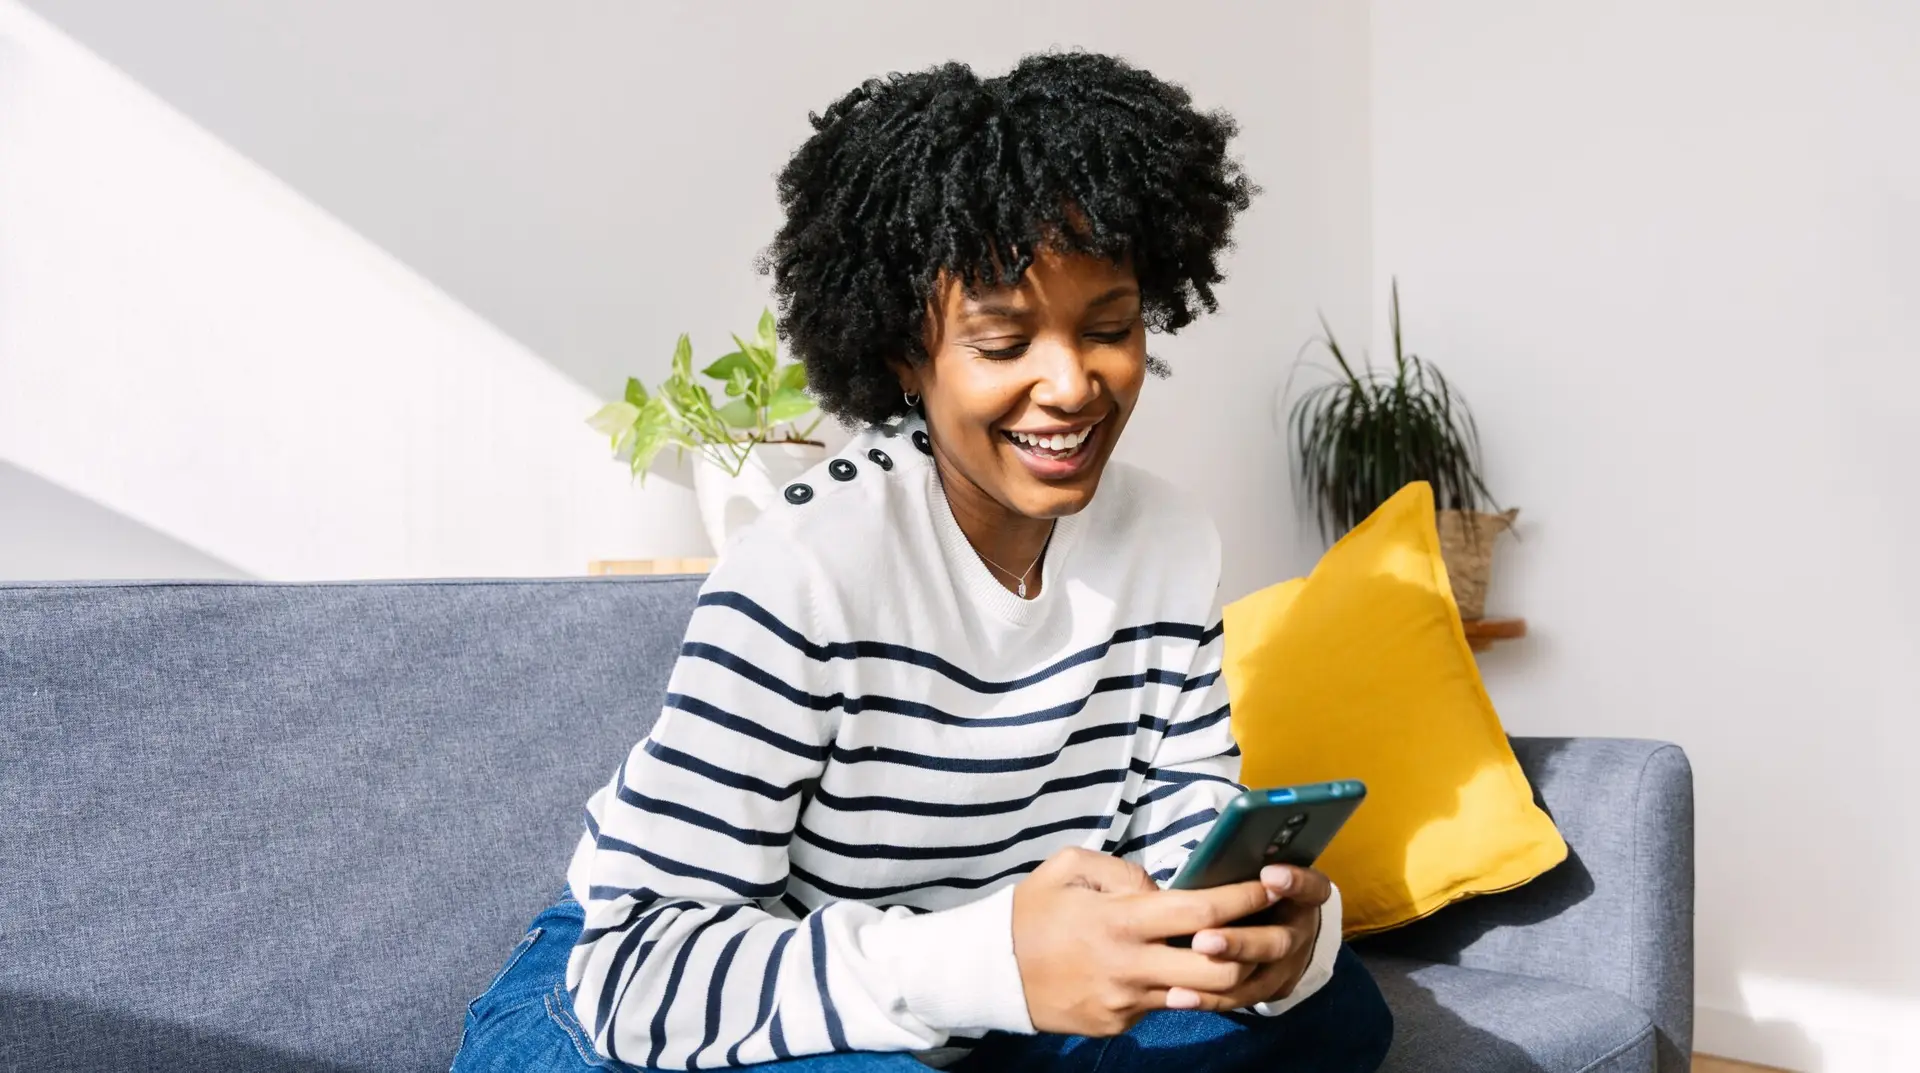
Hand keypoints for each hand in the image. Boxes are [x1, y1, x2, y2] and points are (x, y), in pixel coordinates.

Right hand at [1010, 847, 1279, 1035]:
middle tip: (1267, 929)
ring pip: (1198, 994)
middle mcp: (1129, 966)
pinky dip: (1177, 987)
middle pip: (1219, 968)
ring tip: (1231, 949)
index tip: (1270, 884)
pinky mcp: (1117, 1025)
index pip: (1201, 912)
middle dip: (1253, 949)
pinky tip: (1174, 968)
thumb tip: (1163, 888)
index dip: (1243, 898)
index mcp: (1120, 920)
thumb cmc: (1032, 912)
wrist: (991, 971)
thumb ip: (1123, 871)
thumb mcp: (1069, 867)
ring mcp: (1125, 1002)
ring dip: (1222, 973)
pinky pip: (1162, 1005)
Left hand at [1169, 864, 1331, 1011]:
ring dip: (1220, 976)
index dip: (1296, 883)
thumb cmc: (1255, 887)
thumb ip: (1235, 861)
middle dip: (1240, 942)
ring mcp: (1287, 967)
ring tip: (1182, 978)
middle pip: (1277, 942)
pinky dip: (1208, 999)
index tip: (1269, 874)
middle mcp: (1300, 933)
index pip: (1313, 888)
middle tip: (1203, 940)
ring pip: (1258, 979)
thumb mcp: (1257, 869)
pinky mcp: (1269, 991)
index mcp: (1303, 896)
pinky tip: (1177, 995)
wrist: (1279, 925)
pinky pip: (1238, 999)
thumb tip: (1190, 847)